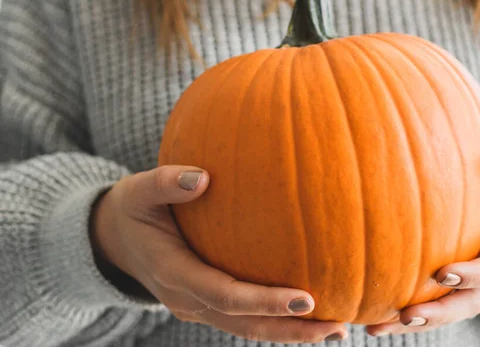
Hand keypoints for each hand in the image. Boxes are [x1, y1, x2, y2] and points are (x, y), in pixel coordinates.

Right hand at [91, 165, 347, 342]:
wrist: (112, 240)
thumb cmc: (132, 209)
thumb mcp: (139, 190)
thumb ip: (165, 183)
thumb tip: (201, 177)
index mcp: (173, 273)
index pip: (225, 295)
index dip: (264, 301)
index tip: (306, 300)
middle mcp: (187, 299)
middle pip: (245, 325)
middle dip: (290, 330)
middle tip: (337, 327)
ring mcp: (196, 306)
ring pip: (247, 328)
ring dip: (290, 333)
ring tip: (336, 330)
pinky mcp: (205, 303)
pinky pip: (243, 317)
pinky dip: (275, 319)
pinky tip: (308, 312)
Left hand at [367, 150, 479, 335]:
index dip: (473, 276)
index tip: (443, 274)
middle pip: (471, 303)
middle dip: (440, 313)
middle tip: (407, 315)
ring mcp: (477, 285)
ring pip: (449, 311)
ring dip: (417, 322)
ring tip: (379, 327)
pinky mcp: (458, 285)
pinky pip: (435, 303)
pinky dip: (407, 314)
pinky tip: (374, 320)